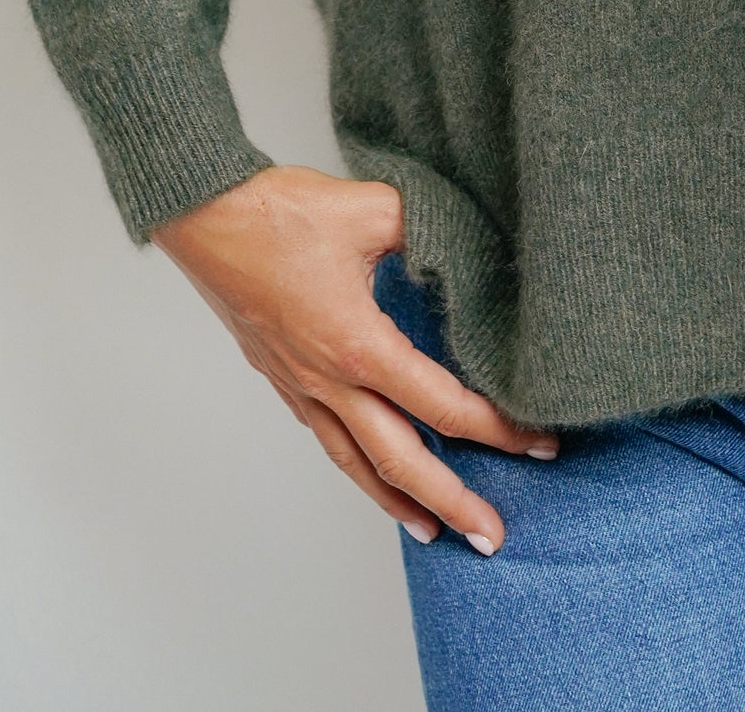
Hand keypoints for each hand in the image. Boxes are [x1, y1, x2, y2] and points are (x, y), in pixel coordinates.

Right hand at [150, 163, 557, 548]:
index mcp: (359, 344)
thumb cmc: (280, 212)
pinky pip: (328, 440)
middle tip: (492, 536)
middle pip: (402, 458)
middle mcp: (330, 379)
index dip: (497, 429)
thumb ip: (430, 228)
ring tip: (433, 531)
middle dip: (453, 500)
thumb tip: (473, 237)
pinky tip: (372, 474)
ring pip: (357, 461)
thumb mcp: (373, 209)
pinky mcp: (285, 378)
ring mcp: (303, 385)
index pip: (442, 404)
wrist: (206, 217)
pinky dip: (358, 468)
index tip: (538, 444)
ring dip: (399, 501)